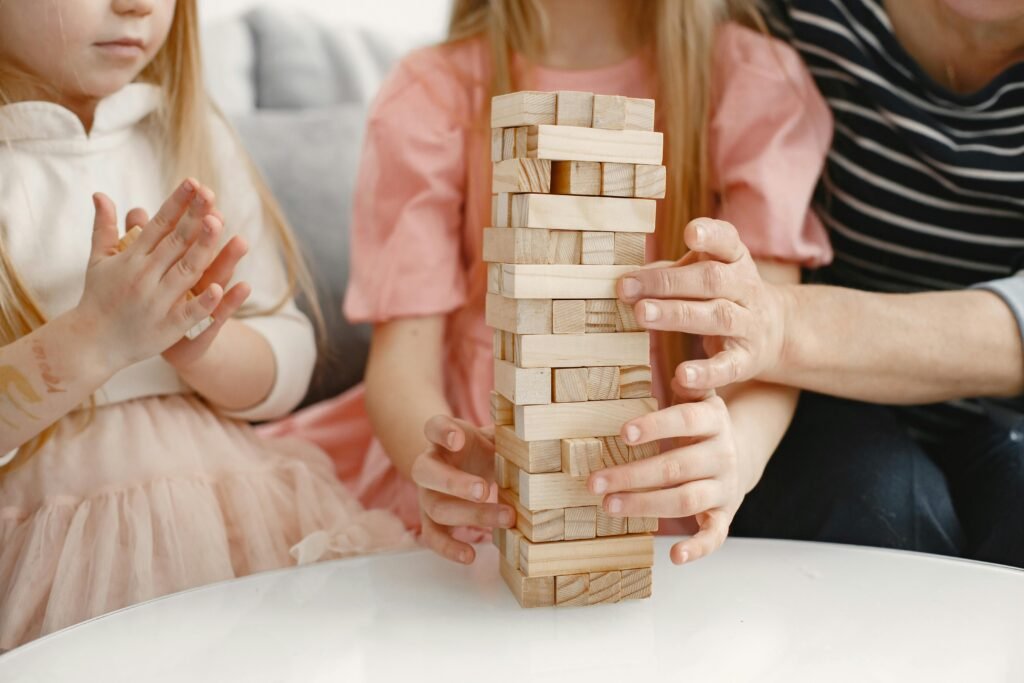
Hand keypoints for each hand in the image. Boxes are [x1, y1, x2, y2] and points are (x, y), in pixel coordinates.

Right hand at [75, 180, 228, 370]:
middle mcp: (144, 276)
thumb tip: (100, 194)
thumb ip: (105, 228)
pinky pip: (188, 313)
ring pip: (184, 271)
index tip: (194, 182)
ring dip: (202, 248)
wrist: (91, 344)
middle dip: (193, 218)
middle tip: (211, 195)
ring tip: (218, 225)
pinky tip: (219, 288)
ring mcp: (156, 302)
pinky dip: (203, 301)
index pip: (159, 224)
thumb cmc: (99, 297)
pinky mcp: (167, 327)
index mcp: (132, 258)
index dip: (177, 203)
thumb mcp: (99, 261)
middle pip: (175, 243)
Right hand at [410, 416, 515, 563]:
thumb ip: (505, 435)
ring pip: (437, 508)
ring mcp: (427, 495)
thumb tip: (531, 434)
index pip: (433, 428)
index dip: (443, 432)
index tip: (458, 439)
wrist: (460, 466)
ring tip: (507, 517)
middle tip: (484, 491)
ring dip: (472, 515)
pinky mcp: (430, 520)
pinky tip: (470, 555)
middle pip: (427, 472)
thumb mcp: (490, 437)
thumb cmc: (478, 449)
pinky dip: (449, 549)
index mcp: (442, 439)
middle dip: (455, 483)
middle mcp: (428, 465)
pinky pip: (433, 537)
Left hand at [587, 384, 745, 564]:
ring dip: (646, 505)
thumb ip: (688, 386)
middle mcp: (722, 454)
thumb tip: (675, 367)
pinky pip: (714, 535)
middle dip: (633, 475)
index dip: (655, 426)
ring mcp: (725, 487)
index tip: (623, 433)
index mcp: (714, 420)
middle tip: (595, 482)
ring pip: (686, 499)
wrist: (741, 454)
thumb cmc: (700, 424)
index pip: (685, 420)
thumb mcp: (698, 399)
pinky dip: (697, 548)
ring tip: (609, 506)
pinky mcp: (725, 514)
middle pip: (677, 466)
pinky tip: (674, 555)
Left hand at [618, 218, 787, 389]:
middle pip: (711, 280)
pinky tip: (682, 376)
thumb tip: (628, 280)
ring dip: (676, 315)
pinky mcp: (747, 359)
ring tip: (642, 314)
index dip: (711, 235)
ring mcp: (749, 324)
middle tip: (626, 287)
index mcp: (735, 260)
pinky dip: (706, 373)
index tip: (690, 232)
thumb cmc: (722, 295)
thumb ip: (669, 274)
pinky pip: (727, 366)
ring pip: (717, 316)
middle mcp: (745, 288)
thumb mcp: (703, 274)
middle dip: (667, 283)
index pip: (727, 241)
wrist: (776, 332)